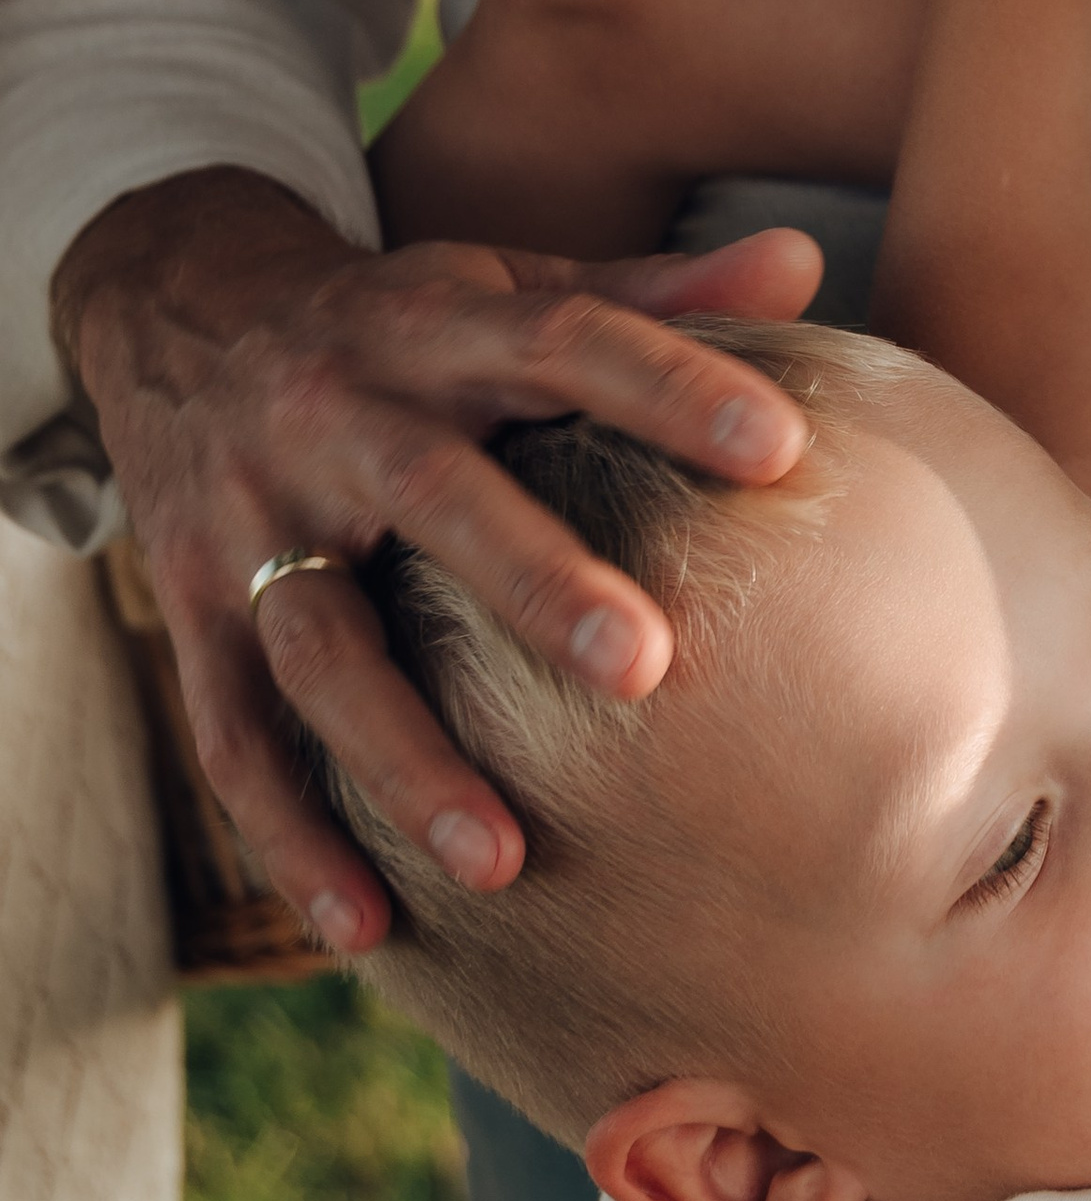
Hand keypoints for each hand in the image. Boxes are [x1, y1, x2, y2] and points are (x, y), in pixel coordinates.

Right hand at [54, 174, 823, 950]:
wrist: (176, 313)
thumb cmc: (405, 327)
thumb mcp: (506, 284)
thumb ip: (649, 296)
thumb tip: (803, 264)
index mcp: (434, 325)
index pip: (561, 339)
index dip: (668, 385)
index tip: (778, 450)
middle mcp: (334, 416)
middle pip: (433, 496)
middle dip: (532, 581)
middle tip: (645, 669)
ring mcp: (253, 521)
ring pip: (318, 646)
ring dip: (400, 758)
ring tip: (500, 864)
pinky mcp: (196, 612)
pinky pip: (233, 740)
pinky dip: (293, 842)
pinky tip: (368, 936)